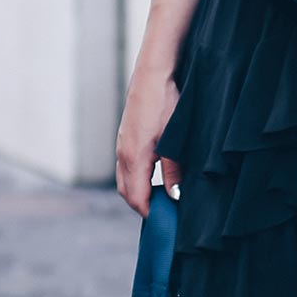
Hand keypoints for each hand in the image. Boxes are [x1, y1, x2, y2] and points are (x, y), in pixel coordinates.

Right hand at [115, 63, 181, 215]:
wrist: (153, 73)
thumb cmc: (165, 103)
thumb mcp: (173, 140)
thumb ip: (173, 170)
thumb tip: (174, 195)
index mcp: (134, 158)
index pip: (136, 198)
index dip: (150, 213)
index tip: (165, 223)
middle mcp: (123, 155)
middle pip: (127, 192)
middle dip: (142, 206)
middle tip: (164, 215)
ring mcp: (122, 145)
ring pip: (124, 180)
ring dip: (138, 193)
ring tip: (161, 198)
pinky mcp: (125, 137)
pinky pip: (125, 167)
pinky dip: (136, 179)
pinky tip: (153, 177)